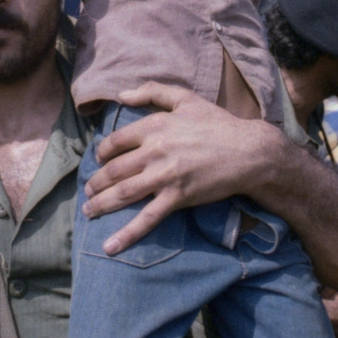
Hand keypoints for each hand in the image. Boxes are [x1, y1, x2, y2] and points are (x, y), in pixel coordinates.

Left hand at [82, 81, 284, 253]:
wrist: (248, 151)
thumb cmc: (218, 124)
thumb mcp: (186, 99)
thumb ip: (153, 91)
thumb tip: (122, 94)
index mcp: (154, 126)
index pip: (115, 142)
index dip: (102, 152)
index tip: (99, 160)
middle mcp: (154, 151)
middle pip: (114, 170)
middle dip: (96, 182)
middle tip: (89, 191)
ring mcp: (165, 176)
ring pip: (123, 193)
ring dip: (101, 204)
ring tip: (89, 211)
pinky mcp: (177, 198)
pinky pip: (147, 219)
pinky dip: (127, 234)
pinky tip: (110, 246)